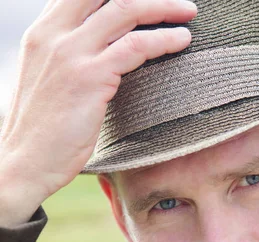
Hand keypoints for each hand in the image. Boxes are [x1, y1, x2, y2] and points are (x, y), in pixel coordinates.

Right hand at [0, 0, 196, 225]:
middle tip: (177, 1)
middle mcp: (53, 34)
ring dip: (162, 7)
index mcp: (42, 33)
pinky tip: (181, 41)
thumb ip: (68, 60)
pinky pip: (135, 46)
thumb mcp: (48, 82)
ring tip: (188, 12)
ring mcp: (70, 53)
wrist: (25, 162)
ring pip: (125, 10)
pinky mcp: (89, 77)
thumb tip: (99, 55)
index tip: (145, 0)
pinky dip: (163, 40)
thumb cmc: (41, 132)